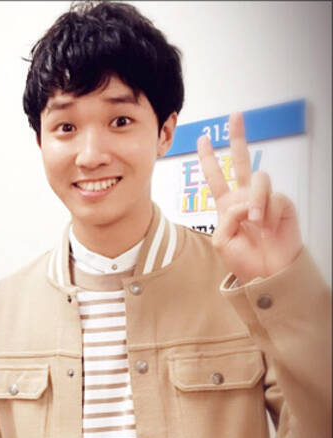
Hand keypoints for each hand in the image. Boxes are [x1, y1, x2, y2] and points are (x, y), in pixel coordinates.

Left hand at [197, 112, 301, 283]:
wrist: (267, 271)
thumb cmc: (244, 259)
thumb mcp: (222, 240)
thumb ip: (226, 218)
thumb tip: (245, 203)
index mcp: (227, 205)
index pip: (216, 178)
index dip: (209, 159)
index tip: (204, 139)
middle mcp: (245, 197)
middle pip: (240, 161)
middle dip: (237, 138)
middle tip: (235, 116)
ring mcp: (264, 198)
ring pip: (259, 179)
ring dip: (256, 201)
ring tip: (256, 223)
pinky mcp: (282, 203)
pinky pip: (273, 198)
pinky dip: (268, 215)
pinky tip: (268, 228)